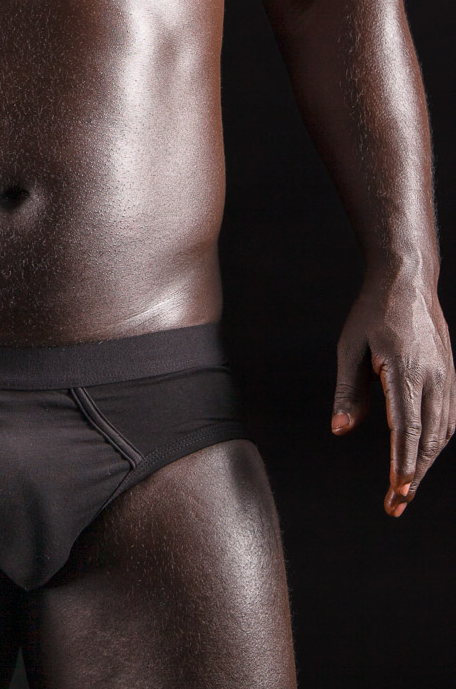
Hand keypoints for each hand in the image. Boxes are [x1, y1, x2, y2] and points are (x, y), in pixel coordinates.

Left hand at [331, 268, 455, 516]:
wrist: (407, 280)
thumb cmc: (372, 312)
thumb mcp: (350, 346)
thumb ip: (348, 391)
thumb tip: (340, 431)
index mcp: (405, 369)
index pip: (406, 428)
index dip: (401, 463)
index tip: (395, 491)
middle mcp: (432, 377)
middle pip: (427, 438)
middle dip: (413, 474)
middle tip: (396, 504)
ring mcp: (446, 377)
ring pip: (442, 432)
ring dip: (425, 462)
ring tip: (405, 487)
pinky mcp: (450, 375)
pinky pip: (449, 417)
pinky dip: (437, 442)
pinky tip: (422, 455)